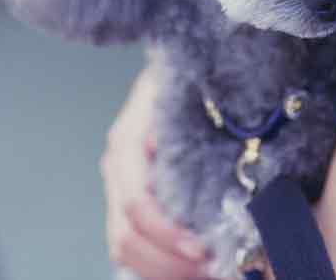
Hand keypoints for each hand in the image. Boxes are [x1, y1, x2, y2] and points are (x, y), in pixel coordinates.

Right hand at [100, 68, 208, 279]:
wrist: (177, 74)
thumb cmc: (191, 82)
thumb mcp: (191, 92)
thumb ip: (194, 120)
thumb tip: (218, 161)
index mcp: (129, 141)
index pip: (137, 204)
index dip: (167, 235)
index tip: (204, 250)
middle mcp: (118, 167)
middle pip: (126, 236)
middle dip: (169, 264)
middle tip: (214, 270)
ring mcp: (119, 185)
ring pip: (124, 248)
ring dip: (165, 270)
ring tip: (208, 270)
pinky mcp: (129, 199)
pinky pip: (132, 246)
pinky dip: (160, 264)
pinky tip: (192, 266)